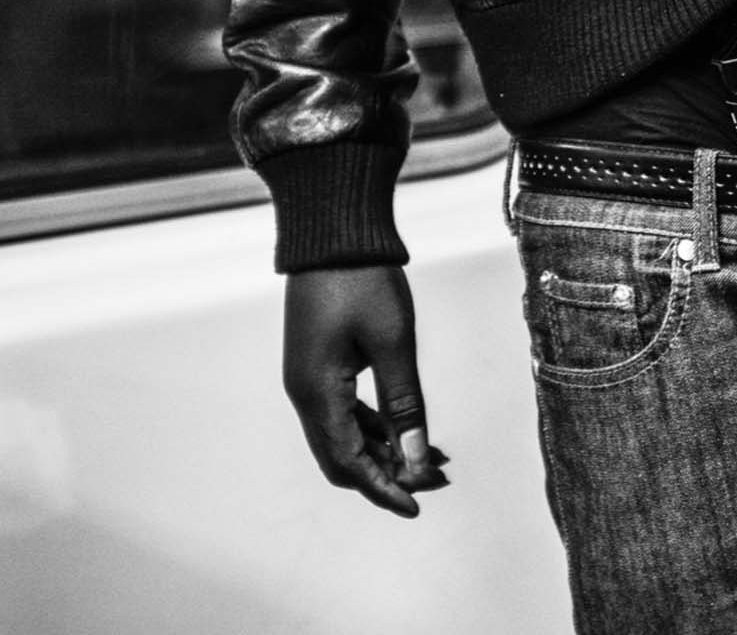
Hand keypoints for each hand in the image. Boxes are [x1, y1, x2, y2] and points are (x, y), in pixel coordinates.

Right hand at [283, 265, 449, 517]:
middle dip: (384, 474)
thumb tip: (415, 460)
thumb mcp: (393, 343)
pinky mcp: (316, 364)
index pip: (349, 462)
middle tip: (432, 478)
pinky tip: (404, 426)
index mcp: (317, 393)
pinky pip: (341, 410)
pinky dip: (373, 426)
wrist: (331, 232)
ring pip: (342, 435)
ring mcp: (307, 378)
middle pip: (341, 457)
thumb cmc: (362, 280)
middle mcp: (304, 393)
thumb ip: (404, 405)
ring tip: (431, 455)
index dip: (383, 488)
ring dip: (382, 450)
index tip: (418, 504)